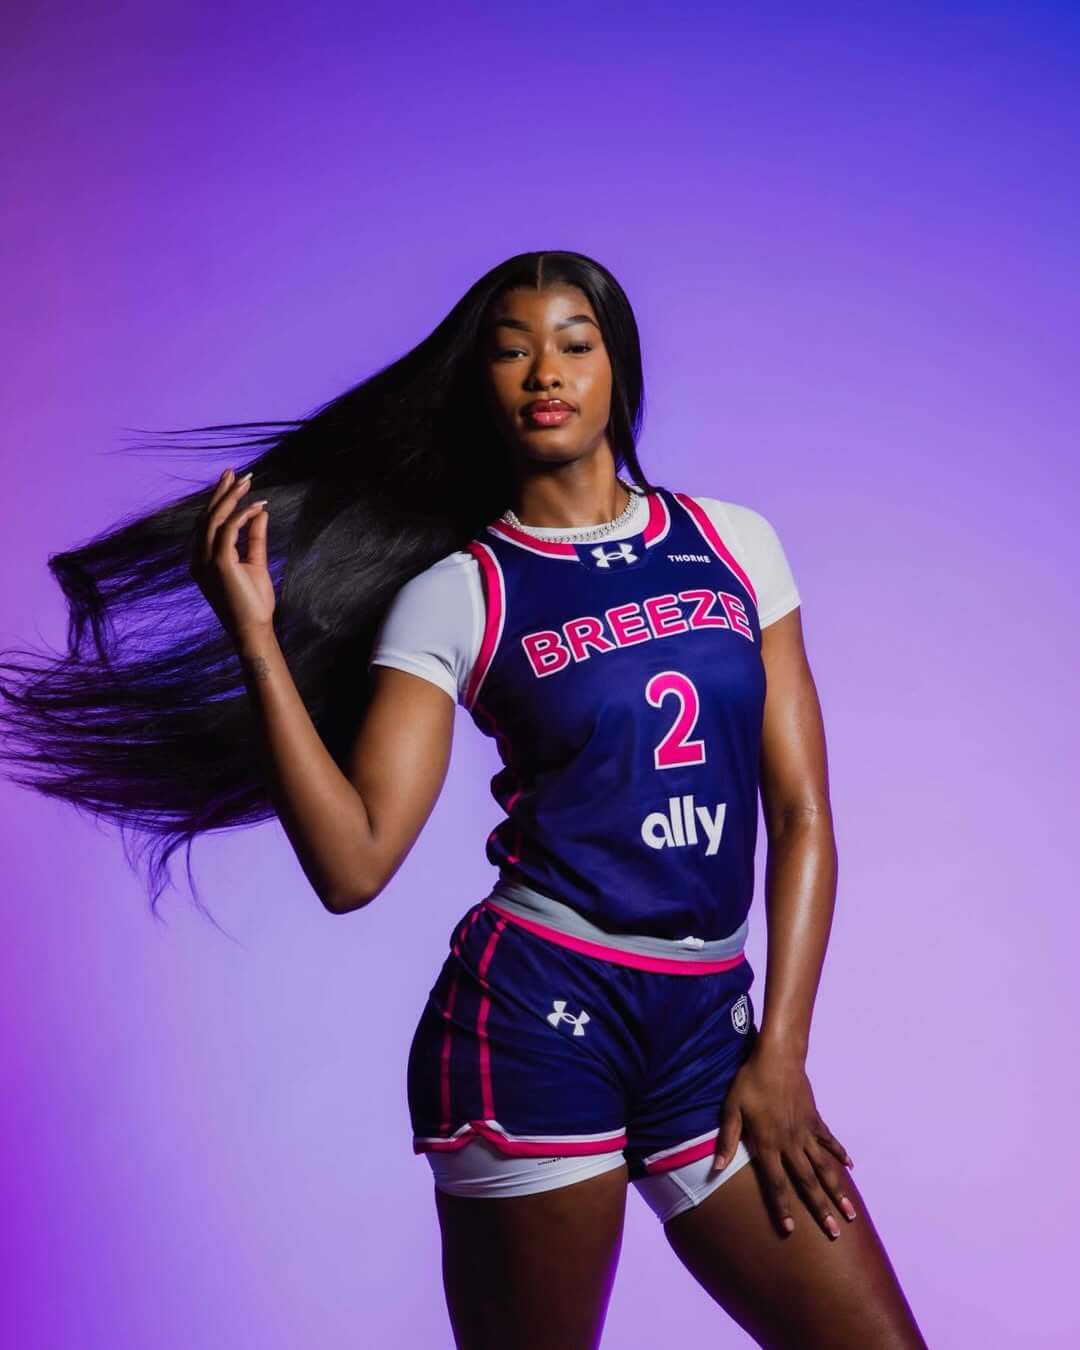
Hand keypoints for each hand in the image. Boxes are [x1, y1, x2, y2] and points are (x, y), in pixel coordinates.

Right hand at [189, 467, 273, 647]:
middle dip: (221, 493)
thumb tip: (259, 513)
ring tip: (246, 481)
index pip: (207, 523)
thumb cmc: (253, 602)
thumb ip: (254, 538)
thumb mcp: (255, 563)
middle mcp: (198, 559)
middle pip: (207, 517)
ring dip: (231, 498)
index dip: (219, 500)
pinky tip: (255, 507)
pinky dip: (241, 516)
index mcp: (202, 559)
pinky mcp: (219, 565)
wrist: (253, 630)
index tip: (232, 481)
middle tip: (235, 472)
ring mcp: (205, 562)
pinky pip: (227, 531)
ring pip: (214, 520)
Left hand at [712, 1040, 856, 1238]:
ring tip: (850, 1213)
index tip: (789, 1230)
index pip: (775, 1183)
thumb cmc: (750, 1082)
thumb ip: (727, 1140)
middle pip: (807, 1182)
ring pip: (824, 1167)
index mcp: (768, 1144)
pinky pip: (830, 1140)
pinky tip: (851, 1167)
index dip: (782, 1207)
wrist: (778, 1057)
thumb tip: (715, 1168)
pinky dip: (840, 1154)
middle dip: (820, 1209)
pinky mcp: (815, 1119)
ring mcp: (806, 1132)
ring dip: (837, 1191)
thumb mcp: (731, 1109)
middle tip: (834, 1233)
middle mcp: (791, 1143)